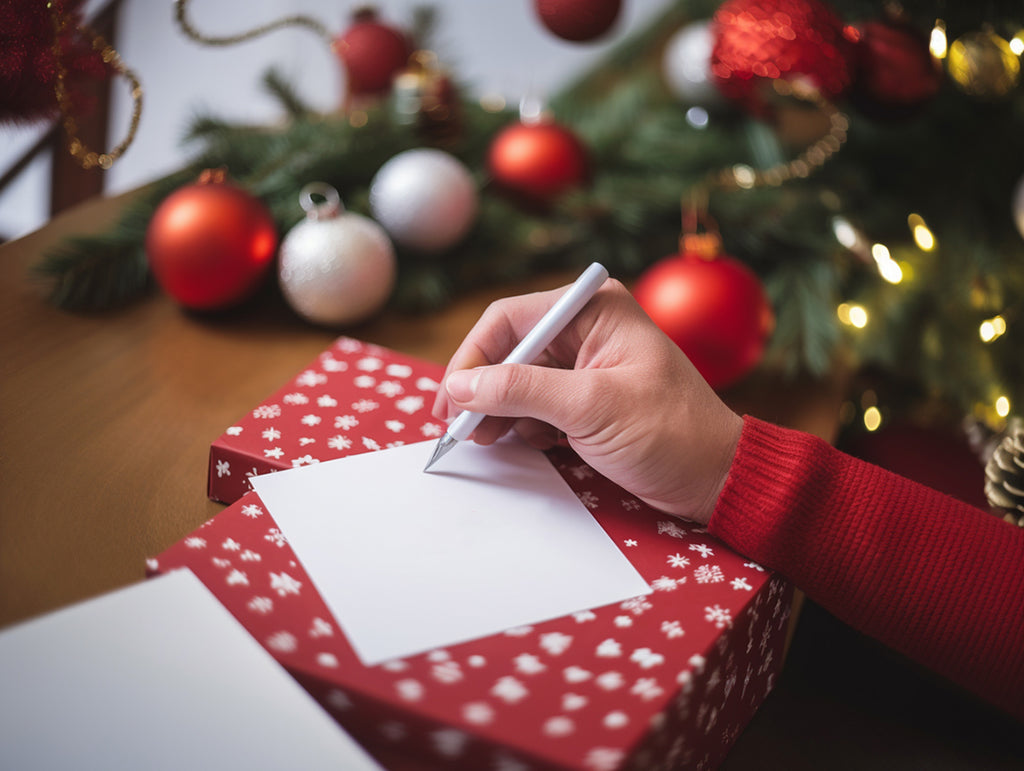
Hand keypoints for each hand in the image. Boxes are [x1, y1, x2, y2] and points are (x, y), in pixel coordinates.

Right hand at [432, 278, 742, 523]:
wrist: (716, 477)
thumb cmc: (670, 433)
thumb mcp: (591, 406)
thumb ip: (522, 391)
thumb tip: (460, 386)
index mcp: (593, 309)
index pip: (510, 320)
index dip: (472, 358)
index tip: (451, 400)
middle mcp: (586, 328)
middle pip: (508, 349)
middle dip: (482, 389)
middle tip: (458, 427)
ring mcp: (585, 365)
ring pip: (517, 380)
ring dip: (497, 410)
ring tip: (484, 440)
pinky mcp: (585, 399)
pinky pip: (534, 404)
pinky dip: (520, 424)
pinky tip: (522, 443)